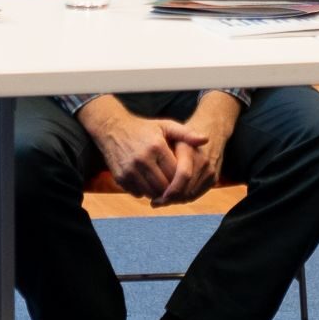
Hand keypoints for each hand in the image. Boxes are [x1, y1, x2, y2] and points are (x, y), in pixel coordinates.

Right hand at [80, 98, 209, 201]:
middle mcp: (142, 159)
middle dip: (172, 189)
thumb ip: (186, 133)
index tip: (185, 177)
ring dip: (160, 193)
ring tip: (165, 186)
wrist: (112, 129)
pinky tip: (149, 183)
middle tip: (176, 186)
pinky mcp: (120, 177)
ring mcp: (129, 170)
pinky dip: (145, 192)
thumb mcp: (165, 126)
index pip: (176, 172)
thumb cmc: (143, 129)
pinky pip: (138, 193)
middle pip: (164, 186)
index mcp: (156, 146)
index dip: (182, 178)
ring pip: (151, 192)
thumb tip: (206, 140)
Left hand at [159, 92, 240, 203]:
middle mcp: (203, 161)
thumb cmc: (181, 136)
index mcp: (190, 150)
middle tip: (155, 202)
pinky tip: (172, 197)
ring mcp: (210, 170)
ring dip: (175, 200)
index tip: (155, 198)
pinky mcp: (213, 178)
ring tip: (161, 200)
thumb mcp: (169, 132)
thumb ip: (160, 149)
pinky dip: (184, 198)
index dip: (169, 191)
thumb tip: (165, 161)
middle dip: (170, 199)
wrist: (208, 132)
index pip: (183, 175)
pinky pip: (196, 194)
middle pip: (186, 189)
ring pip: (191, 195)